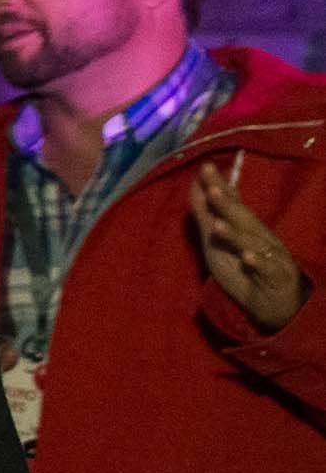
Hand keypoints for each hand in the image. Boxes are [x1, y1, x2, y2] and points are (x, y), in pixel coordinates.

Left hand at [191, 164, 307, 332]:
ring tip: (218, 225)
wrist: (275, 304)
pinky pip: (267, 269)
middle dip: (227, 204)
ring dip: (236, 234)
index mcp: (246, 228)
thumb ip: (207, 215)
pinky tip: (247, 257)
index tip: (205, 168)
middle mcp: (259, 237)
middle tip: (212, 188)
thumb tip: (196, 186)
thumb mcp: (218, 242)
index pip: (232, 203)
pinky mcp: (275, 277)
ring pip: (253, 243)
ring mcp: (270, 256)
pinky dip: (257, 263)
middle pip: (242, 219)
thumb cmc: (244, 268)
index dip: (219, 187)